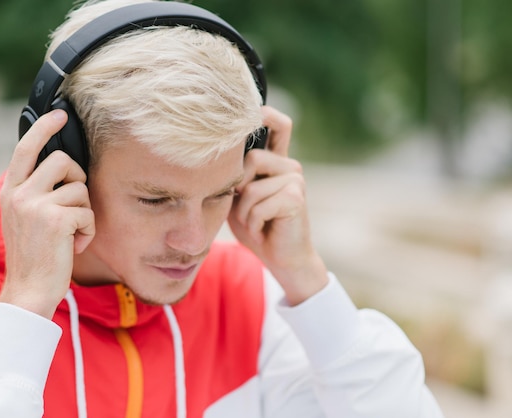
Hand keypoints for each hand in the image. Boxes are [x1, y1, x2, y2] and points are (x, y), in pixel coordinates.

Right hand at [0, 110, 94, 318]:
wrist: (29, 289)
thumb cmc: (35, 255)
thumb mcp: (25, 218)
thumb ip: (36, 192)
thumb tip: (64, 168)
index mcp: (11, 191)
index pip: (26, 149)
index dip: (44, 128)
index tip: (60, 114)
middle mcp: (19, 194)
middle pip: (62, 160)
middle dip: (78, 179)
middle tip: (76, 203)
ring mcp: (35, 205)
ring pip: (80, 188)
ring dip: (85, 212)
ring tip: (73, 233)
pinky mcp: (55, 219)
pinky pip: (88, 212)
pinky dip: (89, 230)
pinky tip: (76, 245)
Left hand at [228, 106, 328, 305]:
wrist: (281, 258)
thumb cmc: (256, 226)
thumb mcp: (238, 199)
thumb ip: (233, 177)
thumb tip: (216, 155)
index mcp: (275, 161)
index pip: (278, 124)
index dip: (266, 112)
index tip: (252, 106)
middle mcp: (288, 165)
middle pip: (249, 158)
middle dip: (236, 189)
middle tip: (244, 210)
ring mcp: (295, 178)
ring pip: (250, 185)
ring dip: (244, 212)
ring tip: (255, 222)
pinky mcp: (296, 196)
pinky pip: (258, 203)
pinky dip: (253, 222)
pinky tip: (264, 228)